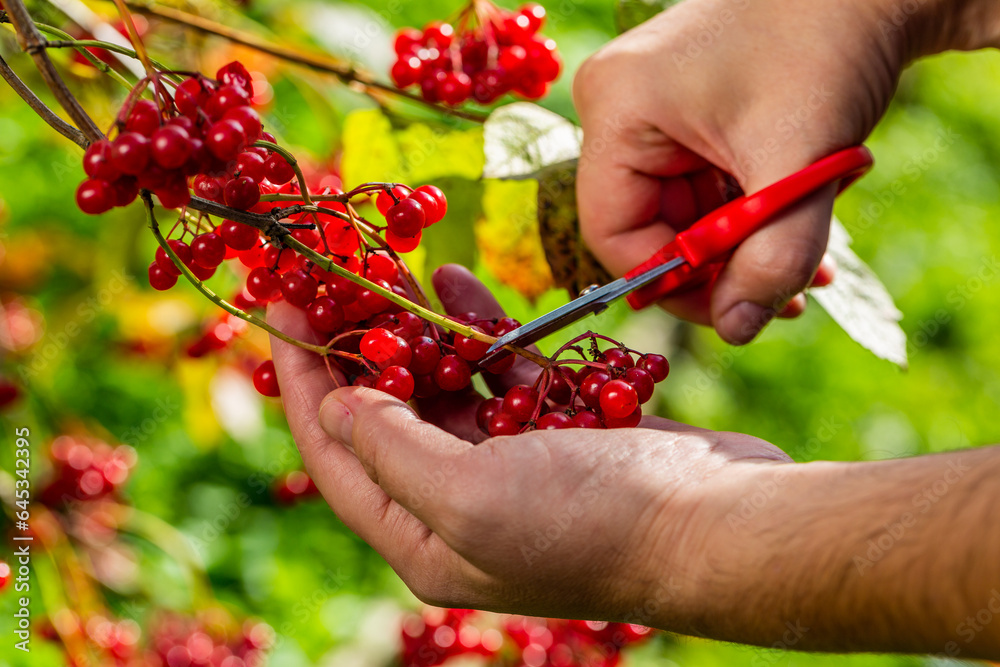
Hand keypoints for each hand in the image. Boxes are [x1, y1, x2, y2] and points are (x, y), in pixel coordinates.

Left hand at [267, 265, 790, 625]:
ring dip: (420, 330)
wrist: (721, 522)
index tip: (280, 306)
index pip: (338, 455)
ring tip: (397, 269)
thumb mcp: (471, 494)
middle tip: (336, 275)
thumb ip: (392, 450)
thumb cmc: (594, 520)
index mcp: (424, 540)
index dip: (304, 381)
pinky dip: (480, 332)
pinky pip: (500, 374)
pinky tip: (459, 286)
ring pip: (444, 388)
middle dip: (359, 345)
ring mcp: (510, 470)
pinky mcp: (556, 433)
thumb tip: (340, 407)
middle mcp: (458, 509)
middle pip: (386, 417)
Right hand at [573, 0, 999, 344]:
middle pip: (651, 226)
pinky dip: (748, 216)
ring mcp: (650, 110)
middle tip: (783, 297)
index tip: (736, 309)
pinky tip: (795, 231)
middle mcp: (619, 108)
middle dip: (720, 269)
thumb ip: (771, 256)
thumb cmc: (824, 45)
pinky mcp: (683, 114)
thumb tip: (739, 331)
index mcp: (618, 109)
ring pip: (683, 213)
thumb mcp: (796, 163)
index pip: (615, 232)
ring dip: (742, 248)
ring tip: (806, 270)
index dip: (673, 282)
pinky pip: (702, 188)